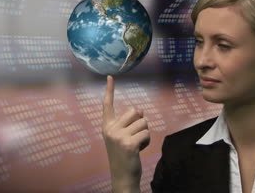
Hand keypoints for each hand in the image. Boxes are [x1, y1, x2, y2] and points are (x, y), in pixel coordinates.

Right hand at [102, 75, 149, 192]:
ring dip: (145, 133)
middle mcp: (110, 129)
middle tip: (135, 136)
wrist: (122, 176)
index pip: (108, 105)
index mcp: (107, 127)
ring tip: (137, 145)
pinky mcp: (128, 143)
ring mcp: (118, 136)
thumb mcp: (123, 137)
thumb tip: (140, 110)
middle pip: (135, 111)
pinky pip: (146, 133)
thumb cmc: (125, 156)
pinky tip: (139, 150)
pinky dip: (147, 141)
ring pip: (143, 122)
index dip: (110, 90)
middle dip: (140, 122)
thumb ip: (129, 123)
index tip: (110, 76)